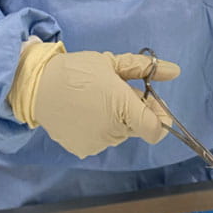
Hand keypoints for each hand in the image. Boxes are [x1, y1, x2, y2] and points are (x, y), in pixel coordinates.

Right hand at [9, 41, 175, 158]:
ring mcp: (98, 143)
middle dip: (132, 111)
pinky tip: (81, 114)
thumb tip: (175, 70)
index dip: (160, 118)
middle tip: (114, 91)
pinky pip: (100, 140)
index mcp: (124, 108)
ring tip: (93, 101)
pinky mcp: (83, 150)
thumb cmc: (76, 70)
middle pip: (136, 127)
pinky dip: (96, 129)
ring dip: (114, 121)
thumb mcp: (111, 62)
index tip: (151, 103)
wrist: (37, 86)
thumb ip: (143, 68)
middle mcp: (114, 131)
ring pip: (118, 133)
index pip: (156, 129)